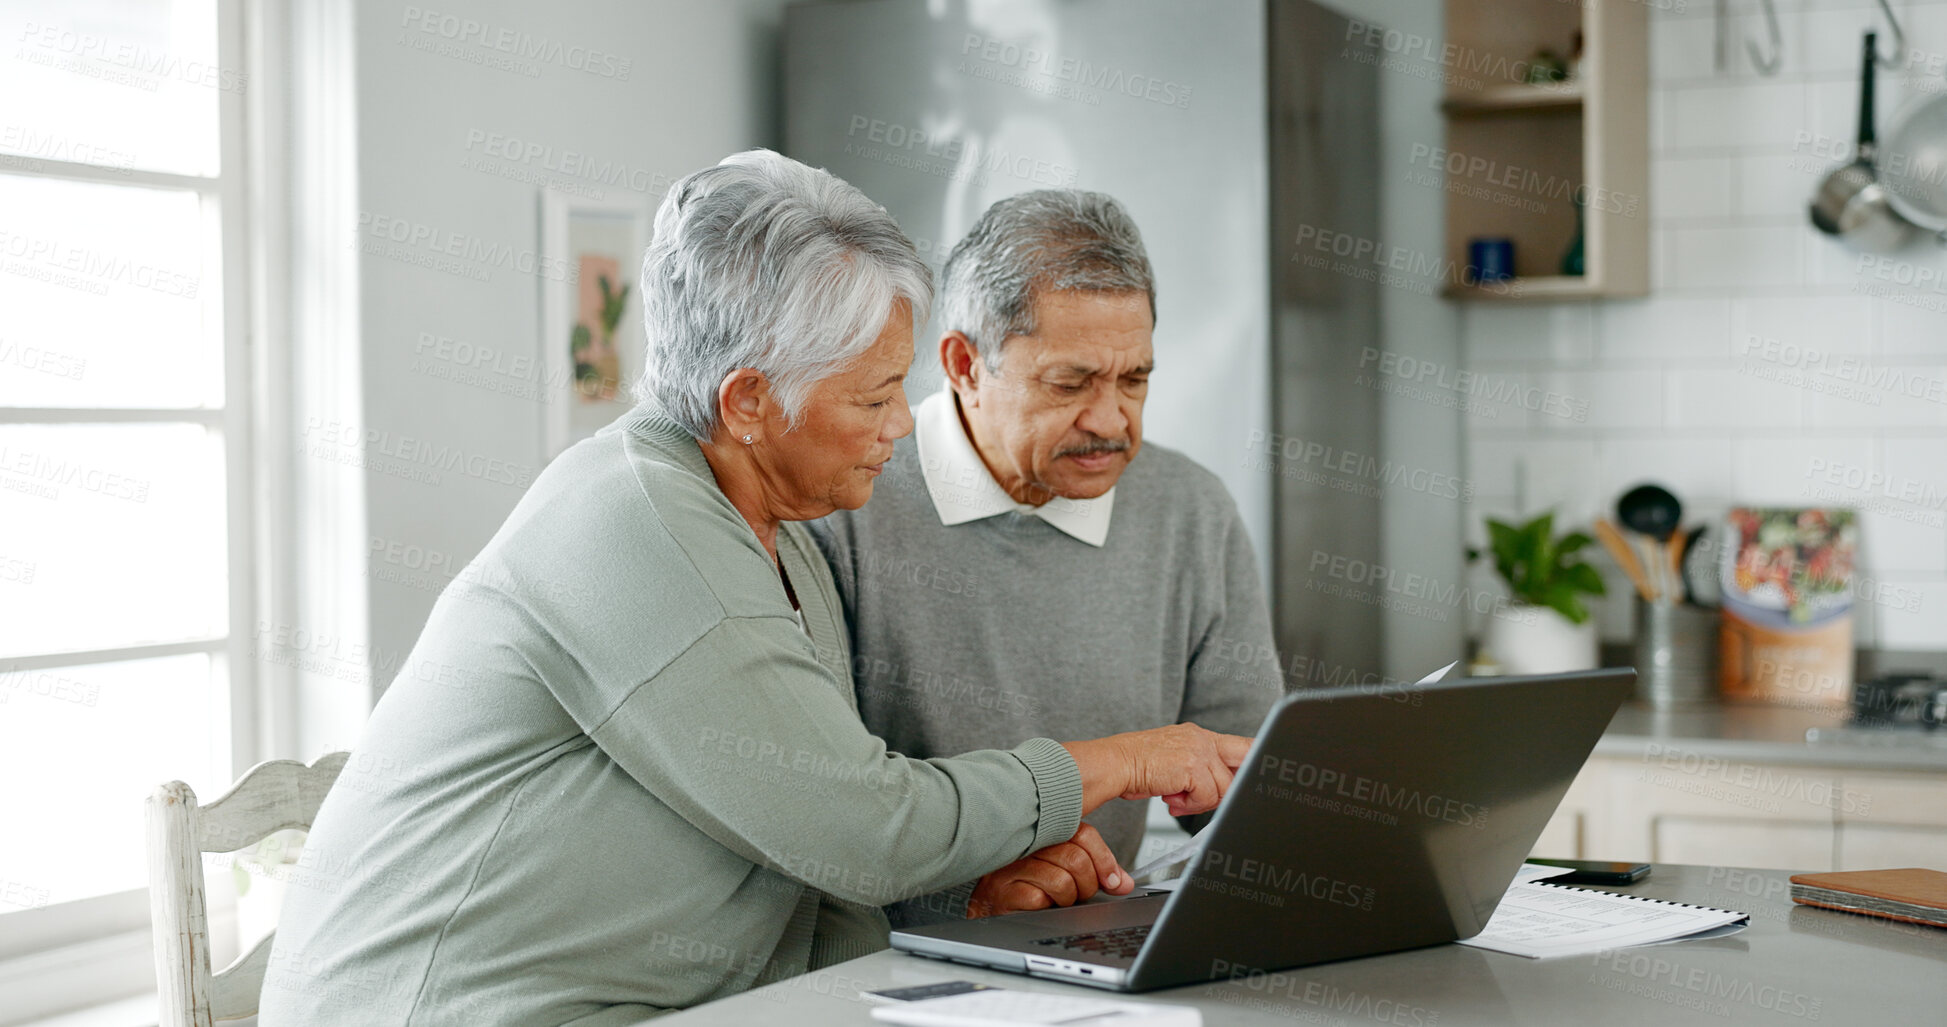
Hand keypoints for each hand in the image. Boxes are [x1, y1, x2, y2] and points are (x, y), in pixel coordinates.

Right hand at [966, 823, 1130, 918]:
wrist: (989, 909)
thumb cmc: (1028, 887)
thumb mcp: (1064, 871)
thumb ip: (1095, 872)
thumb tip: (1123, 883)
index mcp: (1044, 832)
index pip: (1083, 834)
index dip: (1105, 860)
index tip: (1114, 881)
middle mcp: (1027, 844)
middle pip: (1076, 858)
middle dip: (1088, 883)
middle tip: (1080, 894)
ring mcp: (1012, 866)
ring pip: (1062, 880)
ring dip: (1068, 898)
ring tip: (1058, 900)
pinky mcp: (1003, 890)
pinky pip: (1039, 898)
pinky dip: (1047, 907)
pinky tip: (1040, 905)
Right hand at [1062, 723, 1252, 816]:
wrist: (1112, 764)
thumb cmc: (1136, 767)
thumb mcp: (1174, 764)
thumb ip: (1200, 773)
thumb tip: (1220, 792)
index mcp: (1198, 735)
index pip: (1242, 745)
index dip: (1255, 761)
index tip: (1262, 775)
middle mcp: (1202, 737)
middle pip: (1246, 758)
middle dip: (1237, 783)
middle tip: (1211, 795)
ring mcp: (1199, 749)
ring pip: (1224, 788)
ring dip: (1200, 802)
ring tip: (1175, 797)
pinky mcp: (1193, 764)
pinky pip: (1207, 796)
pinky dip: (1189, 805)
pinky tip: (1170, 798)